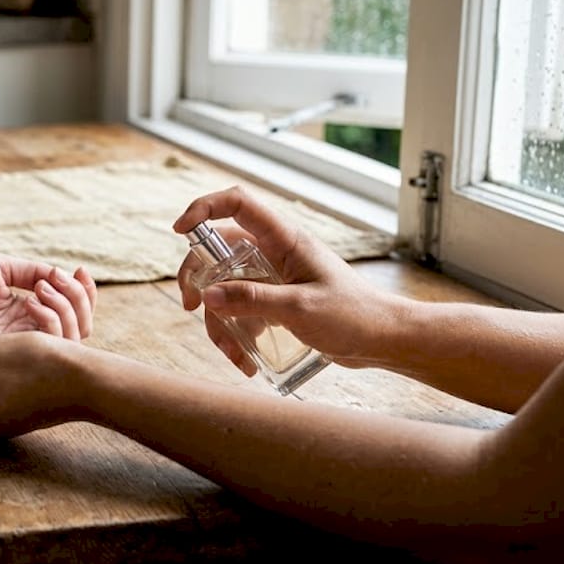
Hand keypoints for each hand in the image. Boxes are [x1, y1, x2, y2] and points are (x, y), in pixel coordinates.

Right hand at [173, 186, 395, 371]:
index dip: (204, 207)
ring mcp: (272, 277)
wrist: (384, 340)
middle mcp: (273, 252)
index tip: (180, 230)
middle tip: (191, 306)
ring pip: (224, 287)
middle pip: (218, 251)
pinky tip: (244, 360)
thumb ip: (252, 299)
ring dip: (219, 321)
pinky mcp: (273, 301)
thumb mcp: (300, 308)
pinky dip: (235, 334)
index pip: (237, 203)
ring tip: (233, 353)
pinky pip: (239, 310)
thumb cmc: (354, 315)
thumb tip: (207, 295)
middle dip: (199, 279)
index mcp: (284, 239)